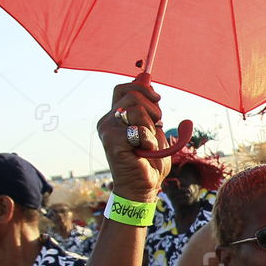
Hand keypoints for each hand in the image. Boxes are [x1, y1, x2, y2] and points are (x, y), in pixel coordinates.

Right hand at [100, 74, 171, 200]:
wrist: (144, 187)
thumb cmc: (150, 161)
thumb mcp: (154, 129)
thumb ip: (149, 107)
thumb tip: (144, 78)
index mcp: (117, 116)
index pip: (123, 88)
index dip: (142, 88)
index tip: (157, 100)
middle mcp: (108, 120)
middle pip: (133, 95)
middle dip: (153, 109)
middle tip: (156, 127)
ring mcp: (107, 130)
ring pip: (137, 110)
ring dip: (151, 128)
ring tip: (148, 143)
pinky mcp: (111, 141)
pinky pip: (138, 130)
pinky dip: (149, 141)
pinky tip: (144, 152)